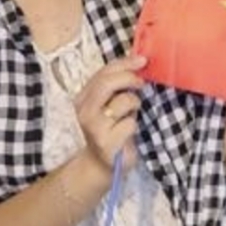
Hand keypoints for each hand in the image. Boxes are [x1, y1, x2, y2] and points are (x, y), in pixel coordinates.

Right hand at [74, 55, 146, 171]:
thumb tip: (137, 62)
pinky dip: (134, 125)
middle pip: (107, 83)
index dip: (124, 63)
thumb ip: (116, 86)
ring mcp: (94, 128)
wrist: (99, 165)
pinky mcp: (106, 143)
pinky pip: (130, 123)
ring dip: (134, 104)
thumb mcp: (109, 104)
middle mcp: (84, 112)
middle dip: (129, 78)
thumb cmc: (109, 129)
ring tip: (130, 114)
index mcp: (83, 99)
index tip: (142, 60)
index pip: (102, 73)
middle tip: (141, 82)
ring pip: (123, 101)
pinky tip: (127, 133)